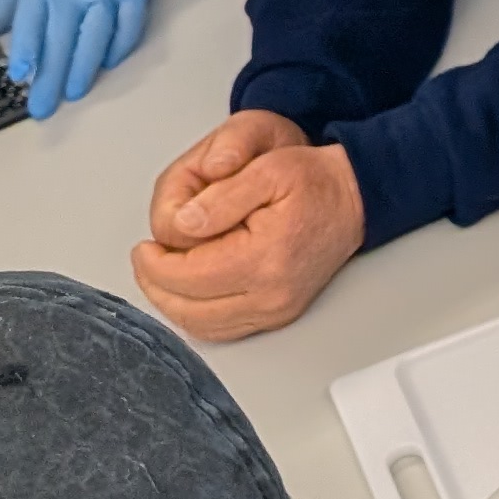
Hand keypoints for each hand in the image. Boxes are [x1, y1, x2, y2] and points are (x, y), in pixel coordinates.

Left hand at [0, 0, 156, 117]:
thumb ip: (0, 6)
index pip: (30, 22)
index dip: (25, 50)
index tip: (19, 76)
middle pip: (61, 39)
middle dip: (51, 76)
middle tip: (42, 107)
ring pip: (95, 36)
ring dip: (84, 67)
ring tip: (74, 93)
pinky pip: (129, 27)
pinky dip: (119, 47)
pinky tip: (108, 63)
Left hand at [130, 109, 365, 339]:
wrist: (355, 198)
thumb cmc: (314, 181)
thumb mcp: (265, 168)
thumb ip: (219, 198)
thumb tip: (180, 226)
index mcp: (264, 260)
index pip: (188, 277)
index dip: (154, 265)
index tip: (143, 247)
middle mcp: (272, 296)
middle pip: (190, 310)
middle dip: (157, 287)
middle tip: (145, 261)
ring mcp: (278, 311)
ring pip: (205, 327)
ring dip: (174, 305)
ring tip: (161, 276)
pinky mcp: (281, 315)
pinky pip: (226, 330)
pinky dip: (198, 316)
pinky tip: (188, 293)